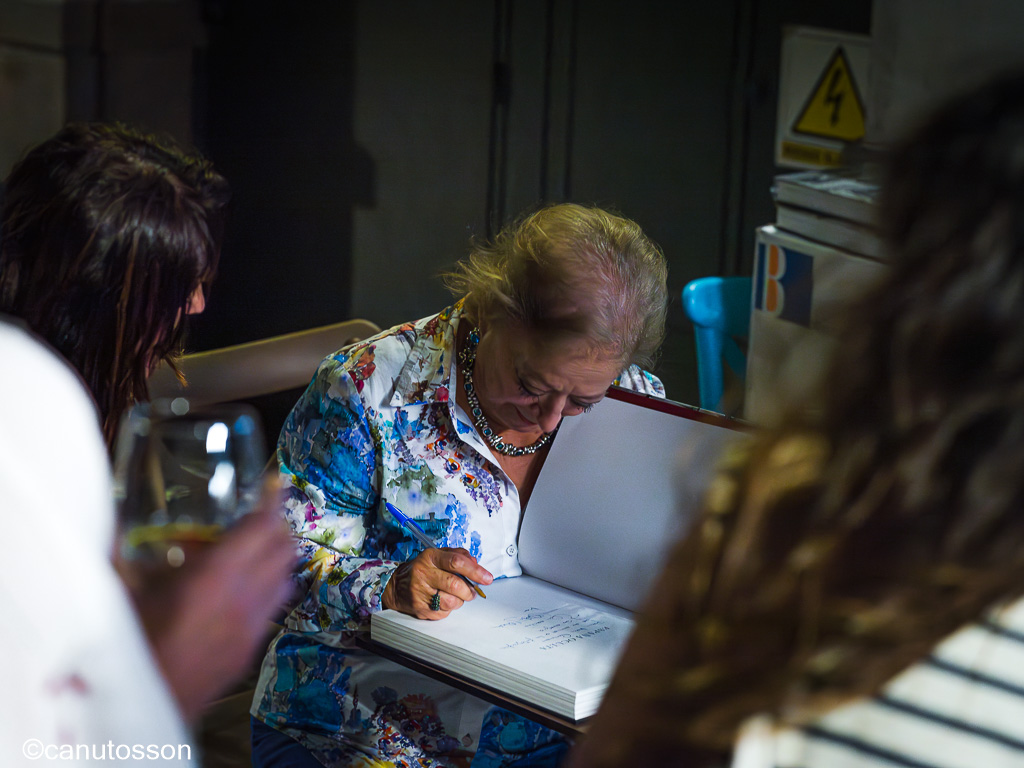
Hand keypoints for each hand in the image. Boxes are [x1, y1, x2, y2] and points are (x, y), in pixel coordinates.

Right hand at [120, 477, 297, 721]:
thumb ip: (120, 551)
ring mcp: (253, 626)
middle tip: (263, 514)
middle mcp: (244, 599)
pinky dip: (270, 589)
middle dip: (278, 527)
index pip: (261, 528)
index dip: (273, 502)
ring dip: (278, 558)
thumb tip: (112, 520)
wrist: (142, 709)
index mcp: (215, 579)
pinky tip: (246, 590)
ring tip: (258, 548)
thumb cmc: (128, 648)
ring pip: (286, 579)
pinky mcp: (251, 649)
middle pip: (283, 550)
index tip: (278, 483)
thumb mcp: (121, 594)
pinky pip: (274, 608)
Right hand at [382, 547, 492, 619]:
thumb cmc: (422, 569)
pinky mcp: (420, 609)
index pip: (456, 562)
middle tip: (473, 591)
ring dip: (460, 600)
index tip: (487, 578)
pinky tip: (442, 601)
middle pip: (455, 585)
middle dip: (470, 591)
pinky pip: (444, 612)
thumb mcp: (438, 555)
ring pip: (451, 602)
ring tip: (455, 595)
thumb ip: (459, 555)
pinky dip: (448, 608)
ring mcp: (420, 593)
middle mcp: (424, 574)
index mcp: (430, 557)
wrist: (396, 586)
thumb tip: (476, 564)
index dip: (475, 571)